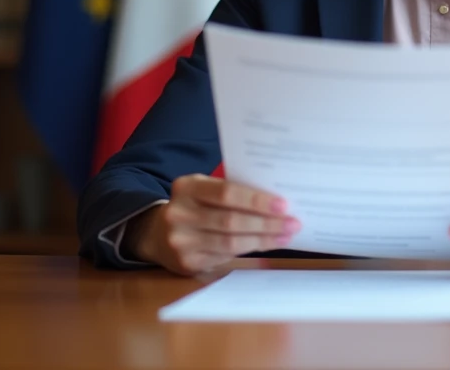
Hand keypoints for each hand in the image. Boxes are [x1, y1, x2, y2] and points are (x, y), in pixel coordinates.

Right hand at [125, 173, 299, 275]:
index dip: (256, 200)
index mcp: (187, 187)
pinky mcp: (187, 262)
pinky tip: (267, 247)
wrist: (157, 233)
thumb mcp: (203, 190)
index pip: (226, 192)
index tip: (283, 204)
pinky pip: (225, 258)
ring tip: (285, 235)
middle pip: (231, 221)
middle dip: (266, 223)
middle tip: (293, 223)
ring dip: (263, 240)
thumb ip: (231, 191)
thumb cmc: (194, 206)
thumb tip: (276, 202)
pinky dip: (250, 252)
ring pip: (230, 243)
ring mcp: (180, 241)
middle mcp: (179, 213)